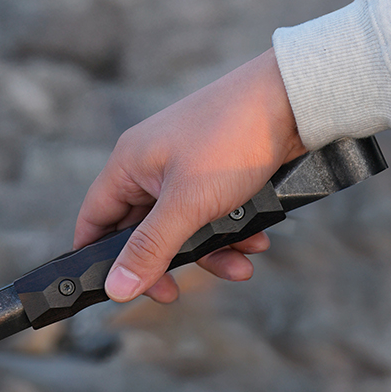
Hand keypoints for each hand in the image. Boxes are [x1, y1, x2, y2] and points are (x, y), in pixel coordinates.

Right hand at [74, 48, 306, 302]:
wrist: (296, 99)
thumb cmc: (232, 138)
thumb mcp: (187, 205)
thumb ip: (149, 249)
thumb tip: (115, 288)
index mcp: (128, 164)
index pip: (94, 220)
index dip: (97, 258)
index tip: (116, 288)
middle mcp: (150, 165)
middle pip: (141, 231)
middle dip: (166, 261)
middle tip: (175, 291)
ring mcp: (183, 167)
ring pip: (182, 227)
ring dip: (209, 252)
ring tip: (239, 267)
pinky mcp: (215, 171)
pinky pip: (210, 214)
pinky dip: (229, 232)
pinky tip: (255, 241)